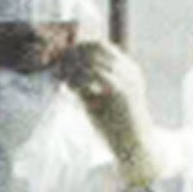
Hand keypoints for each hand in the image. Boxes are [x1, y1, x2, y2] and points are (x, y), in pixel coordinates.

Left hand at [56, 41, 161, 188]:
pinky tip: (70, 88)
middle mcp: (128, 71)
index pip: (101, 45)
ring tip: (62, 79)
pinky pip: (95, 74)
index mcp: (127, 70)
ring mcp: (126, 79)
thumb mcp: (101, 100)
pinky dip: (79, 78)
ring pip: (94, 59)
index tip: (63, 59)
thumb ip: (87, 84)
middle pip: (96, 47)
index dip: (79, 48)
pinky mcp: (121, 91)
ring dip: (74, 66)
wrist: (134, 146)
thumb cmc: (116, 126)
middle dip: (73, 54)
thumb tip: (66, 74)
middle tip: (58, 67)